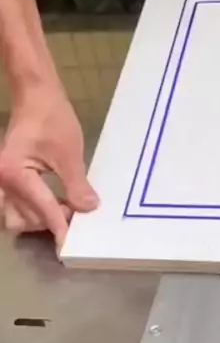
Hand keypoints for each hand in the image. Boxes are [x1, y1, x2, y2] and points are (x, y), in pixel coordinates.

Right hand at [0, 86, 97, 251]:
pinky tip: (54, 203)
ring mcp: (1, 181)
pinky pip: (15, 205)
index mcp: (14, 173)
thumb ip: (77, 185)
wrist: (35, 95)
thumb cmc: (51, 118)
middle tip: (74, 211)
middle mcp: (1, 181)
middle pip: (25, 220)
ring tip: (64, 206)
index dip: (59, 227)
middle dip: (50, 221)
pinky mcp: (6, 180)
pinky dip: (33, 210)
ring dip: (39, 218)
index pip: (42, 209)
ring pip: (17, 217)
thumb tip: (88, 210)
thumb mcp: (69, 153)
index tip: (69, 246)